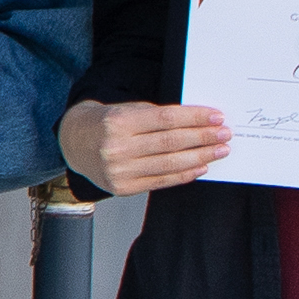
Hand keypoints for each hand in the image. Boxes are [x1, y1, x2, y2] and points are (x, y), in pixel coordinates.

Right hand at [61, 98, 228, 193]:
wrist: (74, 144)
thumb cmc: (105, 124)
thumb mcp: (126, 110)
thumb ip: (157, 117)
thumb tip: (197, 123)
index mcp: (117, 122)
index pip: (166, 119)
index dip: (195, 118)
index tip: (216, 117)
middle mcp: (116, 148)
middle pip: (171, 142)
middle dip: (203, 137)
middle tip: (224, 134)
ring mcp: (119, 170)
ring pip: (169, 163)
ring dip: (200, 157)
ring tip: (219, 150)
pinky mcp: (122, 187)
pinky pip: (161, 181)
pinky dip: (184, 174)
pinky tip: (200, 167)